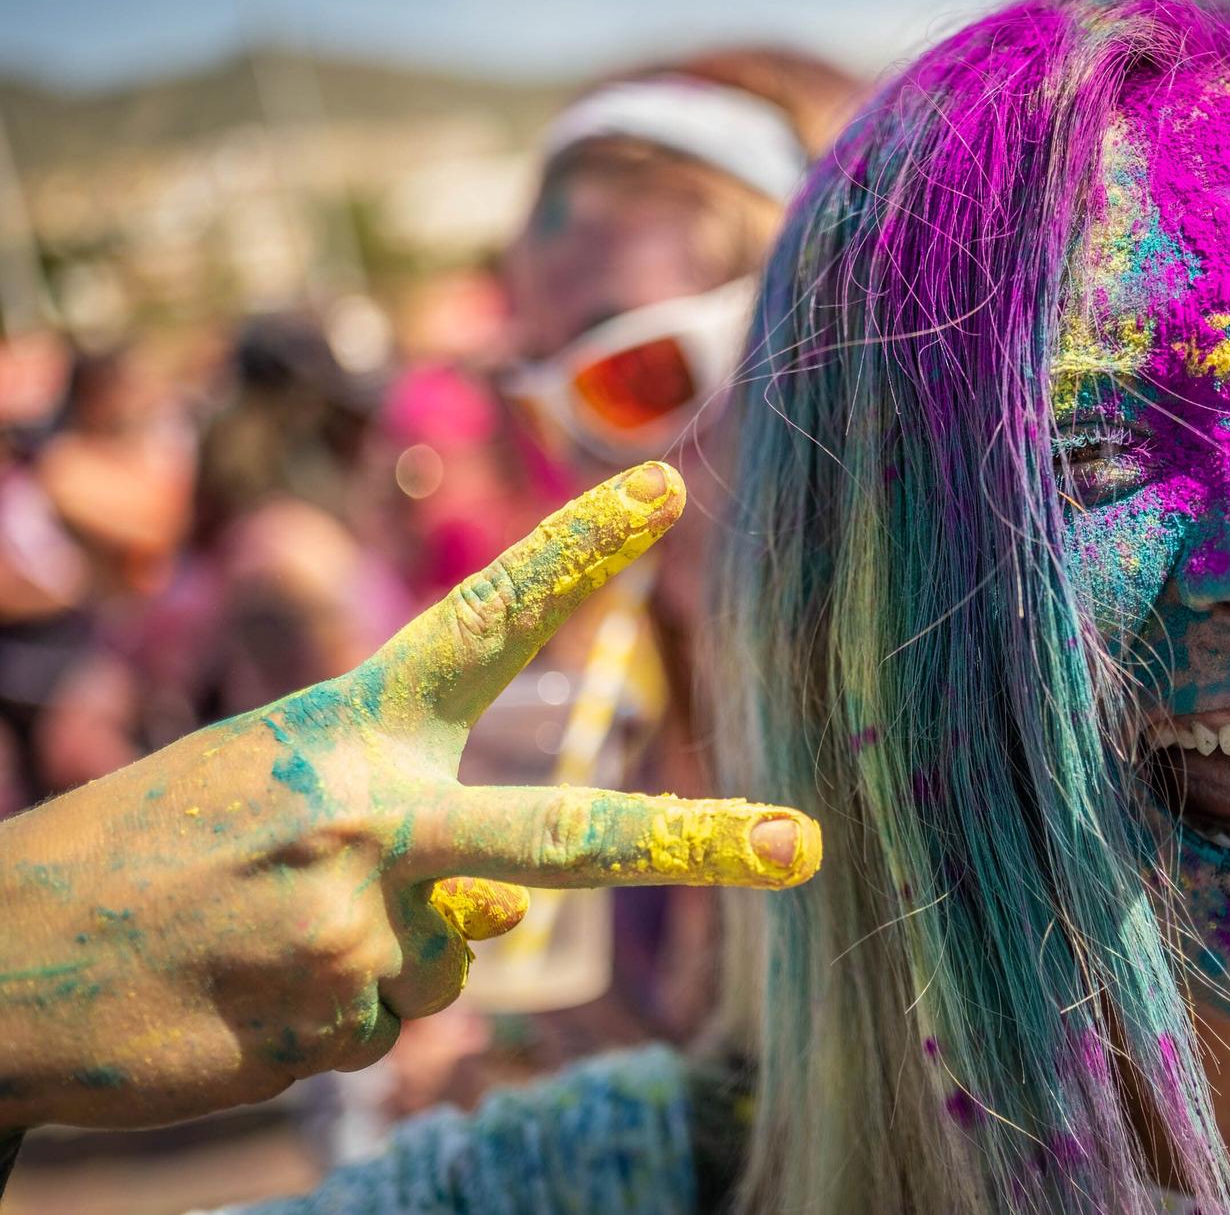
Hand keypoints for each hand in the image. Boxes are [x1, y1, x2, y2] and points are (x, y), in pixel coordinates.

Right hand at [0, 463, 818, 1130]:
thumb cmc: (141, 863)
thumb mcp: (265, 797)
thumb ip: (401, 831)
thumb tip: (513, 925)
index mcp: (342, 729)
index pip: (481, 623)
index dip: (576, 551)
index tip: (665, 487)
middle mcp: (363, 818)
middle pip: (561, 836)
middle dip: (694, 842)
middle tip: (803, 844)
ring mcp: (349, 927)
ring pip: (454, 961)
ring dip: (381, 962)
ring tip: (259, 944)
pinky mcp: (328, 1024)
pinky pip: (392, 1025)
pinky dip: (335, 1019)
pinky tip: (245, 998)